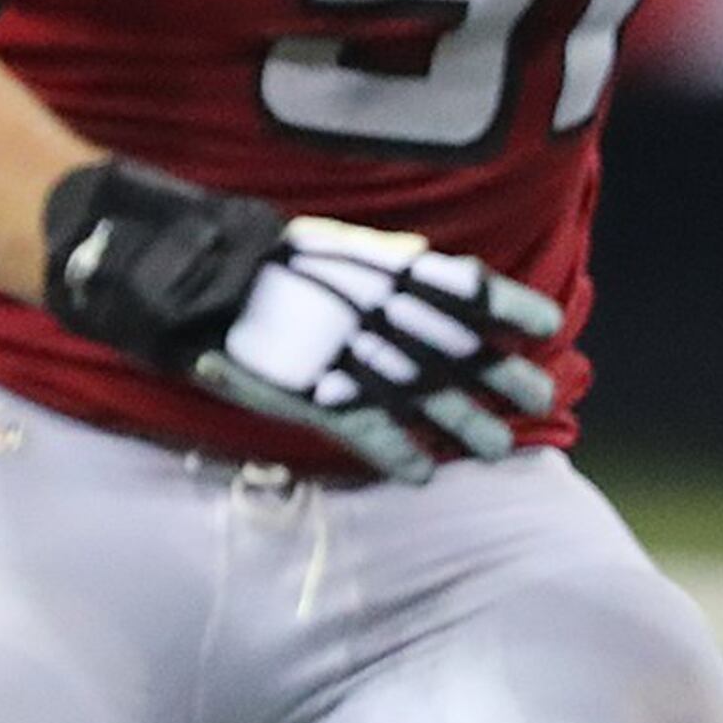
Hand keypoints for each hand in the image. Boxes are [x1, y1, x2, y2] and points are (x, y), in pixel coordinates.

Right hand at [38, 157, 559, 482]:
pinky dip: (394, 453)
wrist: (176, 270)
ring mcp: (337, 352)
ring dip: (461, 421)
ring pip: (418, 394)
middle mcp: (365, 307)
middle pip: (450, 345)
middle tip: (540, 394)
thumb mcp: (317, 245)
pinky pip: (361, 428)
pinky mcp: (304, 391)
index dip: (505, 305)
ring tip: (500, 448)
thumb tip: (416, 261)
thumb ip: (367, 262)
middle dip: (497, 372)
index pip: (456, 282)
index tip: (547, 322)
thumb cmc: (240, 251)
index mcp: (370, 263)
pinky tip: (423, 476)